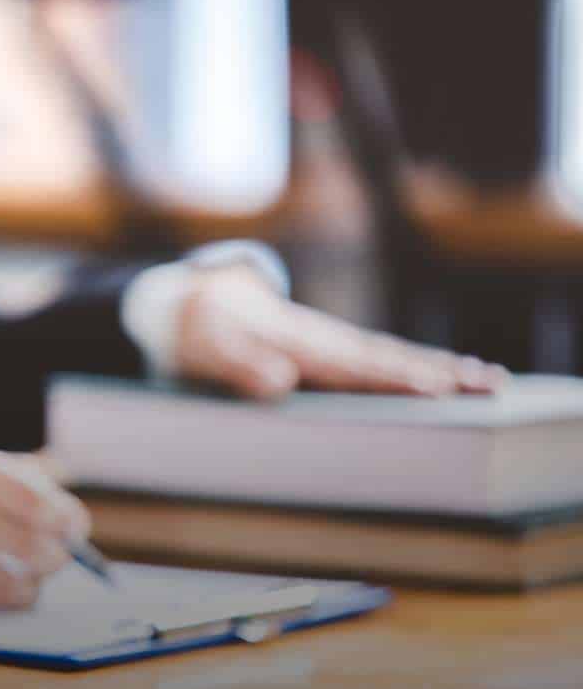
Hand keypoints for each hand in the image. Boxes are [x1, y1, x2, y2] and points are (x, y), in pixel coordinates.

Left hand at [172, 264, 507, 398]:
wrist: (197, 301)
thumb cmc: (200, 330)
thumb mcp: (208, 346)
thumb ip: (239, 363)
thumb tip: (280, 383)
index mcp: (299, 342)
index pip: (356, 364)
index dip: (395, 376)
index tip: (438, 386)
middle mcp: (324, 341)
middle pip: (390, 358)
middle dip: (440, 371)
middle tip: (491, 384)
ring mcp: (331, 345)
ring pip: (393, 357)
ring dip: (441, 369)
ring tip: (490, 380)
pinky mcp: (331, 353)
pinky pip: (381, 361)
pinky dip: (417, 368)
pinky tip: (448, 378)